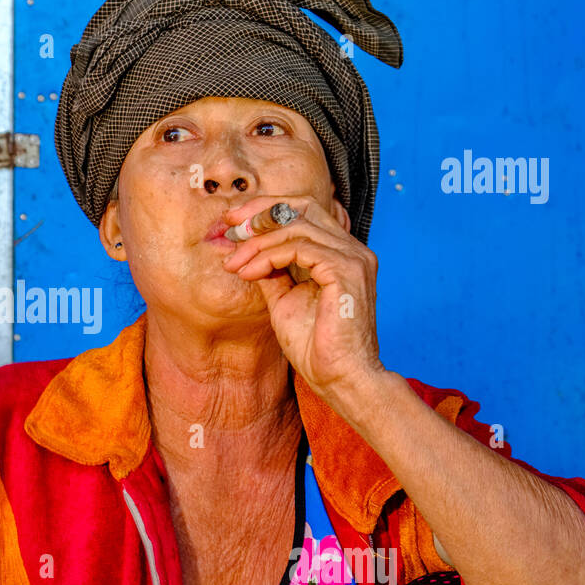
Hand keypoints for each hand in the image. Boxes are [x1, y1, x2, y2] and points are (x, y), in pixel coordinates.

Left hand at [220, 196, 386, 399]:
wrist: (339, 378)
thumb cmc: (315, 346)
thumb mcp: (284, 299)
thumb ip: (272, 271)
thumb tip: (248, 250)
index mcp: (340, 253)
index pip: (304, 211)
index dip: (267, 209)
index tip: (234, 221)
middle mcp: (352, 249)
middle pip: (303, 206)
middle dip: (261, 211)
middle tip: (230, 224)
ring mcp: (353, 257)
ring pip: (297, 226)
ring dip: (258, 242)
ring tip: (234, 263)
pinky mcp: (347, 270)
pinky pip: (300, 248)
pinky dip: (268, 256)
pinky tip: (249, 273)